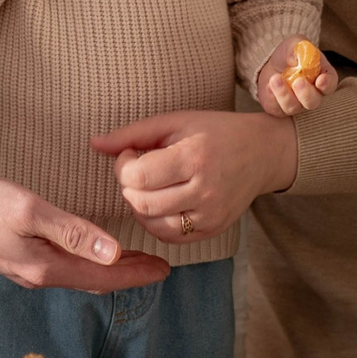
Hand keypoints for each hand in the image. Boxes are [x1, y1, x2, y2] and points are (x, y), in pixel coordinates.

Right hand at [0, 171, 169, 291]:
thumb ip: (73, 232)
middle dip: (128, 275)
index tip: (164, 270)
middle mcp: (39, 275)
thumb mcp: (30, 212)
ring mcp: (28, 268)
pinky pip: (64, 267)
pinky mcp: (19, 258)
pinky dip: (87, 263)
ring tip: (134, 262)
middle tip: (158, 267)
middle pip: (94, 281)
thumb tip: (113, 253)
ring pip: (80, 276)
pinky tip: (91, 253)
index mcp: (46, 268)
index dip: (136, 274)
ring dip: (109, 271)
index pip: (103, 277)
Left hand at [91, 110, 297, 244]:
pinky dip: (156, 220)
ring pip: (152, 223)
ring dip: (139, 205)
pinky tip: (162, 201)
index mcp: (194, 157)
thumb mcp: (176, 121)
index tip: (131, 153)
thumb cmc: (217, 131)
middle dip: (128, 186)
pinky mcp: (213, 230)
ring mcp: (210, 215)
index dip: (123, 166)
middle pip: (141, 203)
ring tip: (151, 184)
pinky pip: (170, 236)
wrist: (263, 153)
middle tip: (139, 169)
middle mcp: (204, 190)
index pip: (138, 176)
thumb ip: (133, 133)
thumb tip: (94, 143)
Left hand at [254, 37, 337, 116]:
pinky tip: (269, 86)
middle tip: (298, 81)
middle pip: (313, 101)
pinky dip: (272, 97)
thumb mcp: (295, 43)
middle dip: (306, 93)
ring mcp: (297, 104)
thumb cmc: (291, 54)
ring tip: (275, 79)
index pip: (330, 84)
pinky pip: (277, 108)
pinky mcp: (281, 109)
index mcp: (322, 76)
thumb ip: (296, 48)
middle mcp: (312, 94)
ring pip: (294, 107)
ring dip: (284, 94)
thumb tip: (294, 59)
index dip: (327, 84)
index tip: (321, 80)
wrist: (273, 64)